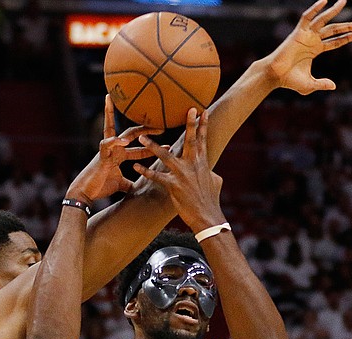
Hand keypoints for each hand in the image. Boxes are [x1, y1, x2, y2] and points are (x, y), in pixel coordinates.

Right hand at [66, 95, 161, 202]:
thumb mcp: (120, 185)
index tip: (168, 146)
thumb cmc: (100, 187)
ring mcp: (106, 150)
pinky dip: (115, 141)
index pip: (139, 148)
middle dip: (146, 129)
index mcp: (119, 155)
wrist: (85, 192)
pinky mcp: (100, 156)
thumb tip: (137, 188)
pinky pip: (107, 144)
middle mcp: (114, 149)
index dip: (152, 148)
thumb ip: (129, 183)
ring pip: (115, 130)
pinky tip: (124, 141)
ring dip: (127, 126)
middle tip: (163, 126)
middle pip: (131, 133)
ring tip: (142, 123)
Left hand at [133, 109, 225, 232]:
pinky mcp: (174, 186)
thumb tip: (212, 170)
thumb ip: (210, 172)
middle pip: (191, 141)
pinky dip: (146, 171)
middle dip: (190, 124)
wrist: (208, 217)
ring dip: (152, 146)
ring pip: (165, 156)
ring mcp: (183, 175)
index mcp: (203, 163)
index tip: (203, 111)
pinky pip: (156, 177)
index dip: (204, 125)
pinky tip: (136, 167)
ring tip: (141, 136)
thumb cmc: (211, 200)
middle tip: (188, 108)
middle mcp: (194, 165)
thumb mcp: (215, 182)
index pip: (203, 140)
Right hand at [264, 0, 351, 94]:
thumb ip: (321, 84)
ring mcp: (306, 35)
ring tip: (344, 1)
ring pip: (323, 20)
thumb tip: (334, 86)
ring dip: (334, 11)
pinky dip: (314, 9)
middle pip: (334, 29)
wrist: (275, 75)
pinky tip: (324, 1)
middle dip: (348, 26)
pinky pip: (307, 17)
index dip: (348, 37)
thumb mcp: (309, 85)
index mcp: (315, 50)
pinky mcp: (298, 32)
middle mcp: (312, 40)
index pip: (335, 41)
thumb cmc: (289, 81)